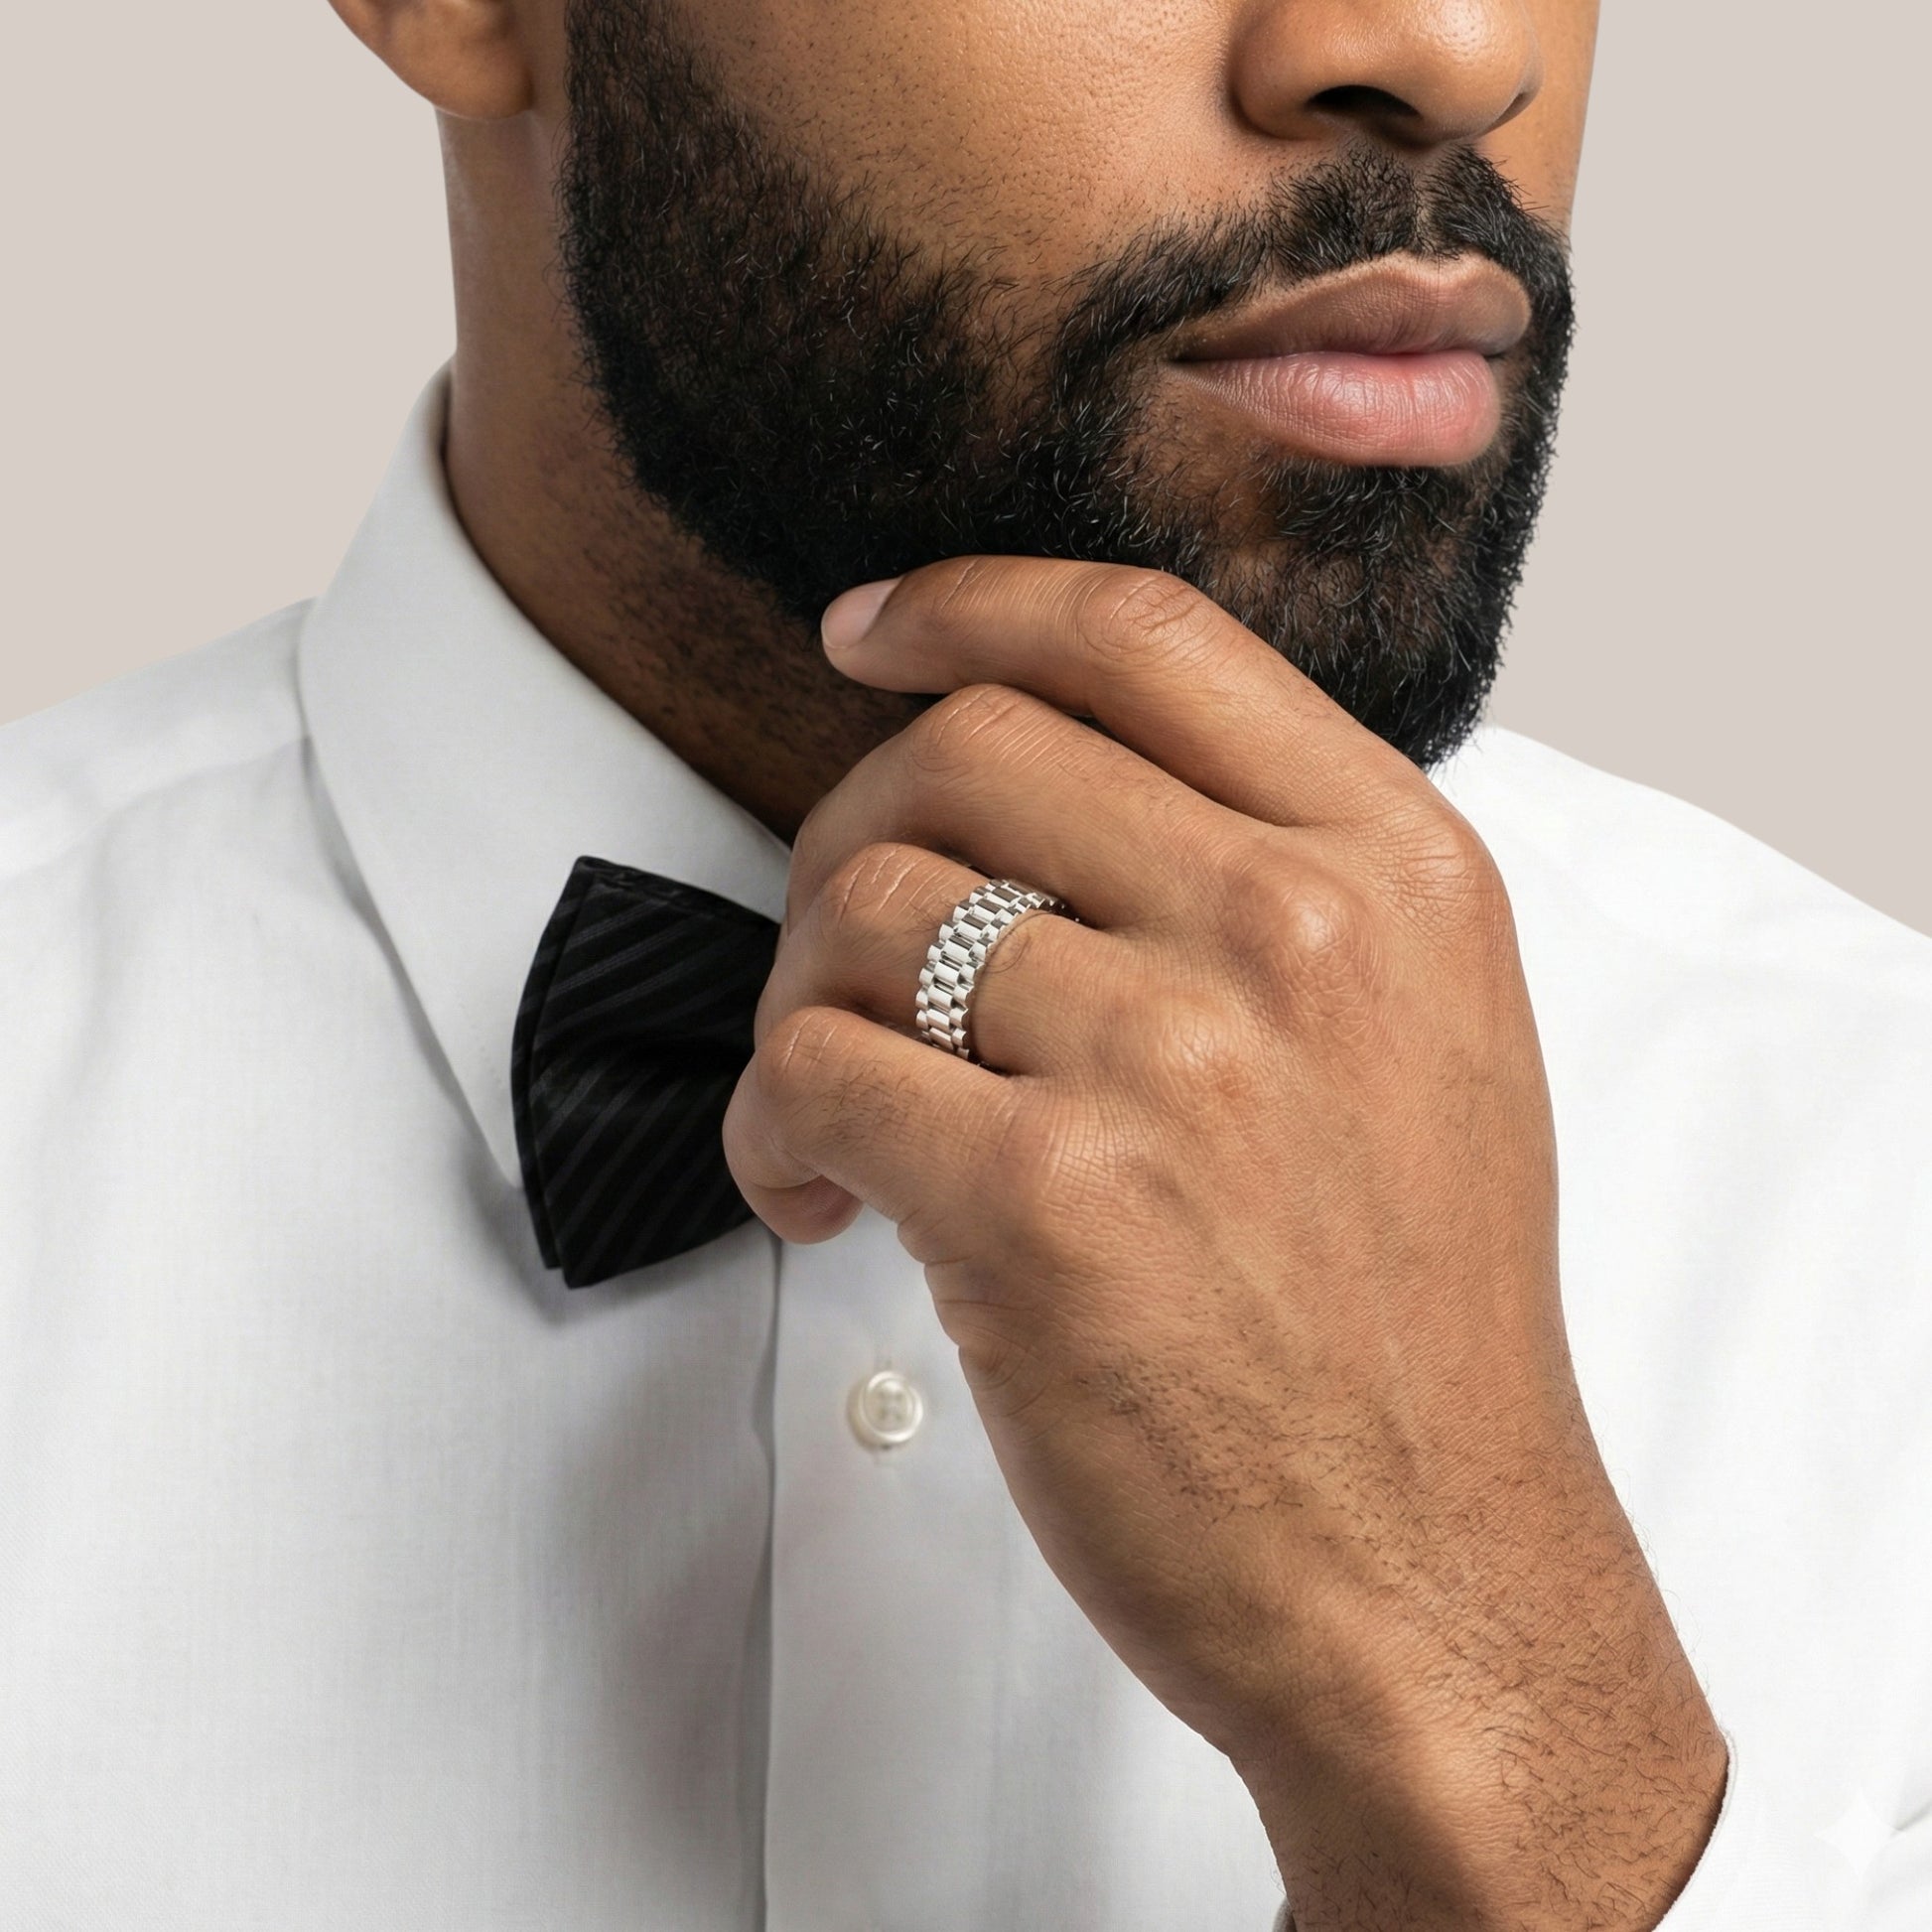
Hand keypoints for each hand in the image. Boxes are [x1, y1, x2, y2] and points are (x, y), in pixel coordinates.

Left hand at [722, 557, 1726, 1931]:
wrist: (1433, 1580)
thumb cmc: (1404, 1328)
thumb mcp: (1420, 1043)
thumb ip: (1266, 879)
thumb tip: (1043, 784)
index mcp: (1395, 868)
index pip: (1140, 632)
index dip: (970, 601)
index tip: (872, 633)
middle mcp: (1297, 934)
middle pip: (967, 747)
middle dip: (850, 831)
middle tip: (837, 948)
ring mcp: (1174, 1061)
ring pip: (866, 908)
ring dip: (798, 999)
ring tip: (833, 1113)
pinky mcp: (1047, 1203)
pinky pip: (811, 1067)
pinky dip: (769, 1125)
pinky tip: (818, 1195)